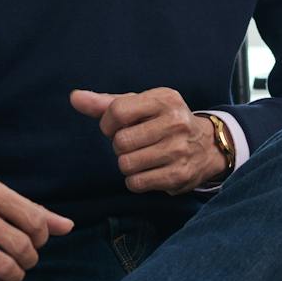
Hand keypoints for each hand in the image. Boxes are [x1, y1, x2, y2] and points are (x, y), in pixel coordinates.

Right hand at [0, 179, 73, 280]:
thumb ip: (31, 211)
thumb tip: (69, 227)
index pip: (34, 219)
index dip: (43, 236)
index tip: (35, 240)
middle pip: (22, 246)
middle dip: (31, 258)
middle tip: (25, 259)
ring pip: (4, 267)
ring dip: (17, 276)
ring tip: (14, 273)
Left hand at [70, 87, 226, 194]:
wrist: (207, 145)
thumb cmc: (163, 121)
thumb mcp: (141, 105)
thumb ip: (106, 103)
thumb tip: (74, 97)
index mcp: (164, 99)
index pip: (118, 111)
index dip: (108, 124)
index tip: (116, 127)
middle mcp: (175, 122)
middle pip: (120, 141)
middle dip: (120, 145)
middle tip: (133, 143)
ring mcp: (179, 149)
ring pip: (126, 164)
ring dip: (127, 163)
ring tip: (141, 156)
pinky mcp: (179, 175)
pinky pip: (136, 183)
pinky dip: (135, 180)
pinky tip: (148, 170)